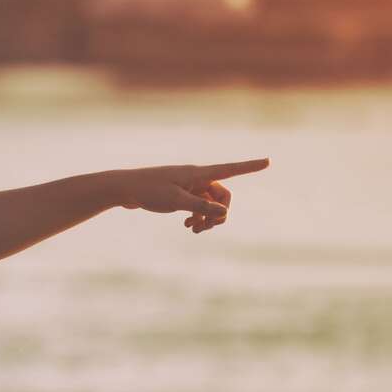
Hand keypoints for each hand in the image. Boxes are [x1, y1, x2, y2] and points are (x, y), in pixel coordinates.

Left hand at [112, 158, 269, 233]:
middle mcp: (195, 177)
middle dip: (220, 213)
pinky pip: (199, 206)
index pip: (229, 169)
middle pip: (222, 195)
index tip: (268, 161)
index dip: (249, 167)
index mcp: (197, 173)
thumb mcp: (176, 201)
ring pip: (210, 203)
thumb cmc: (148, 191)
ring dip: (208, 218)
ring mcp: (188, 186)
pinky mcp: (180, 194)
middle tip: (206, 228)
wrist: (123, 189)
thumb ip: (200, 207)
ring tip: (194, 230)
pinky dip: (198, 217)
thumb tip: (222, 212)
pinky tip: (189, 227)